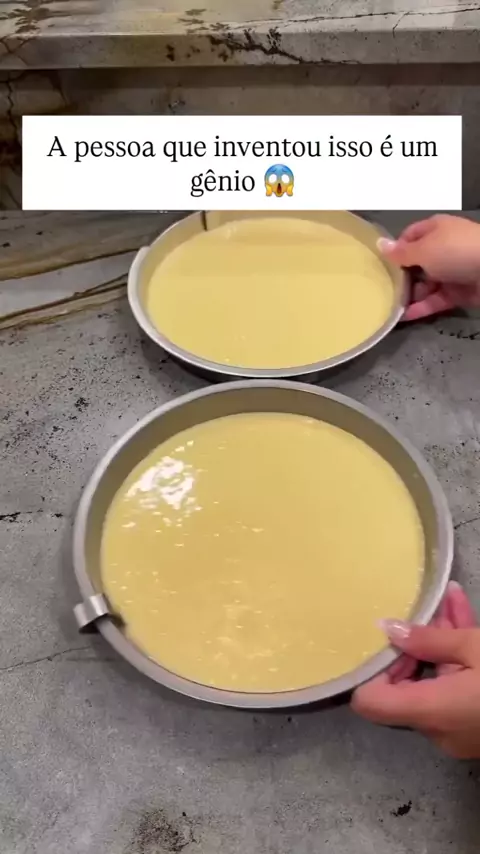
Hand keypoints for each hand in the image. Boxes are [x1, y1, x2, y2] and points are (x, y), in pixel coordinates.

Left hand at [351, 582, 479, 757]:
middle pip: (406, 687)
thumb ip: (428, 638)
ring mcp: (459, 731)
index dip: (370, 670)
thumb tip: (388, 628)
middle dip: (416, 644)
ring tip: (451, 600)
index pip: (369, 702)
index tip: (387, 641)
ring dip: (442, 643)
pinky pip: (457, 689)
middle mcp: (438, 729)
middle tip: (427, 609)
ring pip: (437, 681)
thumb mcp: (475, 647)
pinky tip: (464, 614)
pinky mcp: (477, 726)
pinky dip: (459, 659)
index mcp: (431, 711)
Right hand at [378, 214, 479, 320]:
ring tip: (388, 306)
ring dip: (408, 295)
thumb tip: (379, 244)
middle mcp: (443, 249)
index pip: (409, 237)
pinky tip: (402, 317)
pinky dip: (420, 308)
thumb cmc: (455, 252)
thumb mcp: (423, 249)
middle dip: (399, 276)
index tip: (380, 265)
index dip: (395, 250)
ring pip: (424, 284)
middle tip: (379, 289)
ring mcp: (451, 271)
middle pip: (416, 263)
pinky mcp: (458, 292)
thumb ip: (400, 252)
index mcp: (435, 230)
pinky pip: (435, 300)